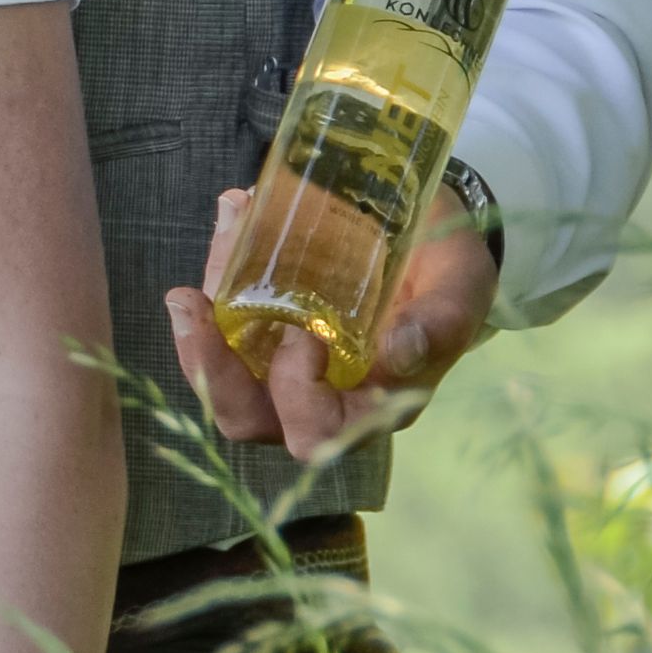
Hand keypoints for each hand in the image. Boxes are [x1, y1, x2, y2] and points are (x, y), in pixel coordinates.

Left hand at [172, 182, 498, 462]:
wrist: (437, 226)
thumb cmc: (453, 270)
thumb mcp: (462, 289)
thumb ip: (442, 322)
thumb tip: (399, 351)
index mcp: (373, 403)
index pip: (315, 435)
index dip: (296, 396)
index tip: (306, 334)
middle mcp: (322, 392)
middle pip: (247, 415)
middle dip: (209, 369)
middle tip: (192, 307)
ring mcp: (285, 359)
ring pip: (221, 370)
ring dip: (199, 328)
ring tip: (190, 280)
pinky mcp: (265, 322)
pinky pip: (225, 317)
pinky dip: (217, 274)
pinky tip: (232, 217)